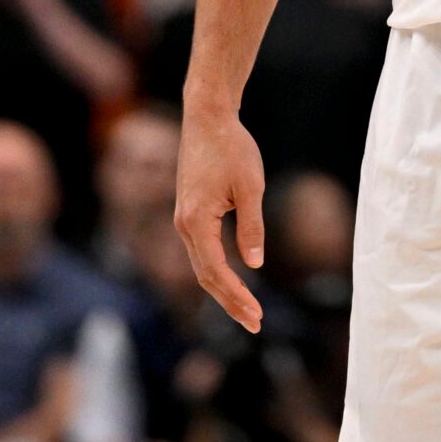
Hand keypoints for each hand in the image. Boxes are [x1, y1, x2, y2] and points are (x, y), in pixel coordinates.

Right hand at [177, 102, 268, 331]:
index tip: (257, 315)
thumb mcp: (251, 186)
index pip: (216, 271)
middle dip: (230, 302)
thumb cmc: (232, 147)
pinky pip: (201, 251)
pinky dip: (217, 271)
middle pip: (205, 276)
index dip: (236, 296)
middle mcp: (184, 224)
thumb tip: (254, 264)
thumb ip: (252, 226)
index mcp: (197, 220)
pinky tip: (234, 280)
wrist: (207, 117)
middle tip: (256, 324)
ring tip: (248, 310)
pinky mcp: (189, 212)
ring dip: (224, 290)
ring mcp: (184, 219)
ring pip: (202, 266)